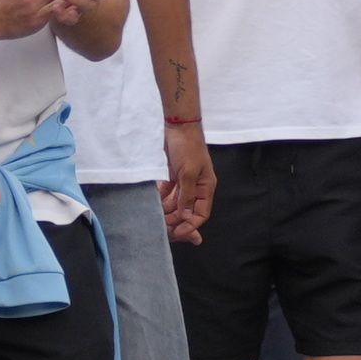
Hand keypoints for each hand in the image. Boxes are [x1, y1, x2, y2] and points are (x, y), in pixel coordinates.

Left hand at [164, 121, 215, 243]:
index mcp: (206, 187)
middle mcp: (196, 187)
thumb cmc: (187, 147)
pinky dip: (162, 199)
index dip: (190, 226)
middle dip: (177, 220)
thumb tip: (186, 218)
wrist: (177, 126)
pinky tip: (154, 205)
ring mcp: (184, 182)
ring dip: (168, 211)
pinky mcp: (173, 176)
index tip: (177, 233)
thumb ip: (186, 197)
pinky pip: (168, 194)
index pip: (201, 214)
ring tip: (156, 218)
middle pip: (188, 211)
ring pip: (177, 204)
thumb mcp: (187, 174)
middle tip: (163, 228)